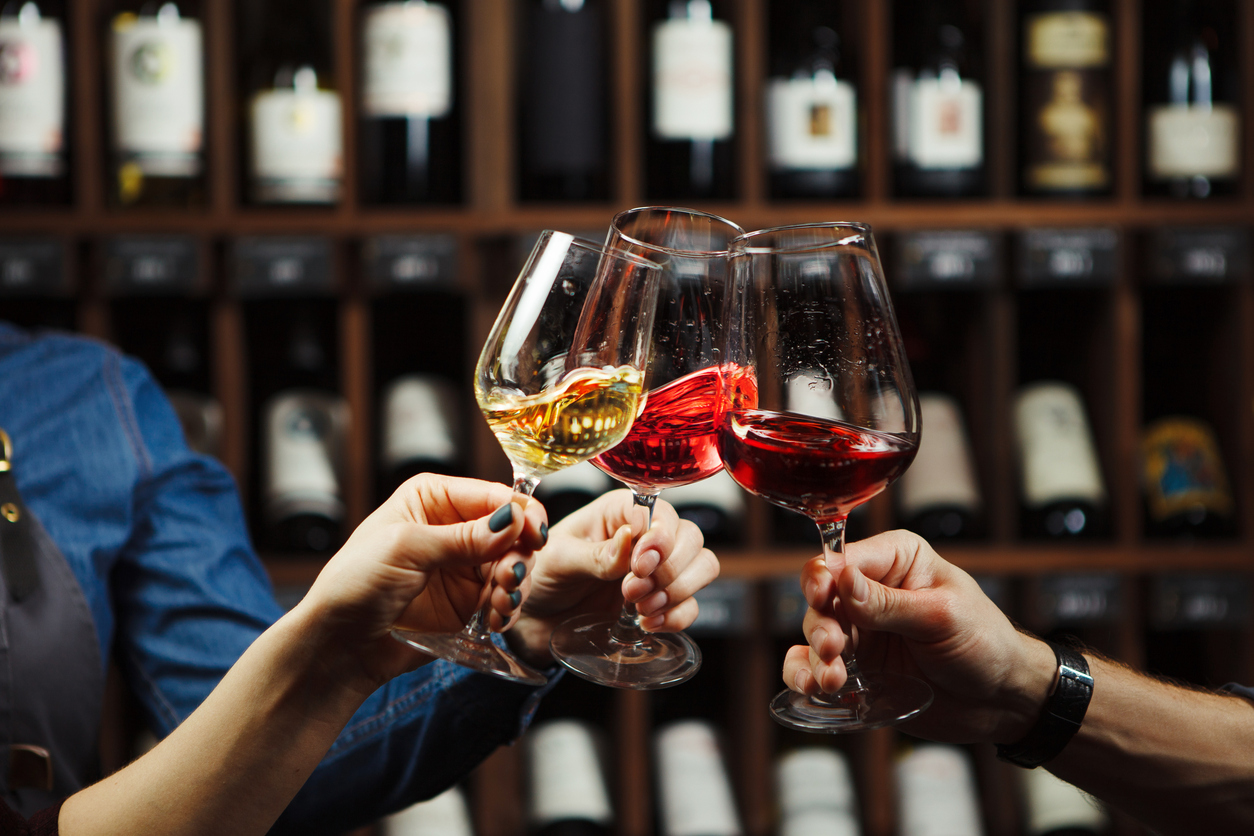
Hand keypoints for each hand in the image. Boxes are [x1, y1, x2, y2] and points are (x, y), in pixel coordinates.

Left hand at [296, 474, 547, 693]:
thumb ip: (463, 538)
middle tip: (509, 579)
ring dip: (515, 586)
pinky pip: (504, 598)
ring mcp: (464, 566)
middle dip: (519, 555)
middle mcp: (454, 528)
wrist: (338, 644)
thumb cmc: (355, 583)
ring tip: (498, 605)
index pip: (494, 496)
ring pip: (515, 566)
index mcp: (435, 499)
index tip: (536, 536)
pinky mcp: (468, 601)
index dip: (521, 513)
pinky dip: (507, 609)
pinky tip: (494, 621)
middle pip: (513, 532)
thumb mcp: (406, 549)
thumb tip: (513, 520)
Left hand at [506, 490, 718, 666]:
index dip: (660, 539)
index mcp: (619, 512)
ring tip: (641, 608)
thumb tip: (632, 537)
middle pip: (691, 537)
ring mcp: (657, 570)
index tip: (639, 566)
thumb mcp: (559, 560)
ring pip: (703, 566)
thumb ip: (597, 554)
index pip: (663, 513)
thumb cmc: (541, 576)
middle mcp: (645, 536)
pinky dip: (678, 616)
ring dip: (680, 590)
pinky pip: (692, 605)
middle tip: (631, 591)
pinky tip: (648, 622)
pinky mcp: (660, 601)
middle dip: (670, 568)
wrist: (533, 619)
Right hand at [781, 530, 1055, 744]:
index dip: (824, 576)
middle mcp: (870, 590)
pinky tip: (813, 687)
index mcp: (896, 559)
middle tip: (833, 648)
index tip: (821, 597)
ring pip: (815, 633)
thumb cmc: (985, 643)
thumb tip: (842, 580)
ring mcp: (861, 629)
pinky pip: (815, 665)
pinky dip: (805, 674)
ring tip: (832, 680)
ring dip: (815, 656)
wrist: (1001, 700)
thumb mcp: (942, 616)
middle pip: (821, 597)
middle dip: (821, 623)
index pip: (844, 558)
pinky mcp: (856, 666)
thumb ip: (889, 603)